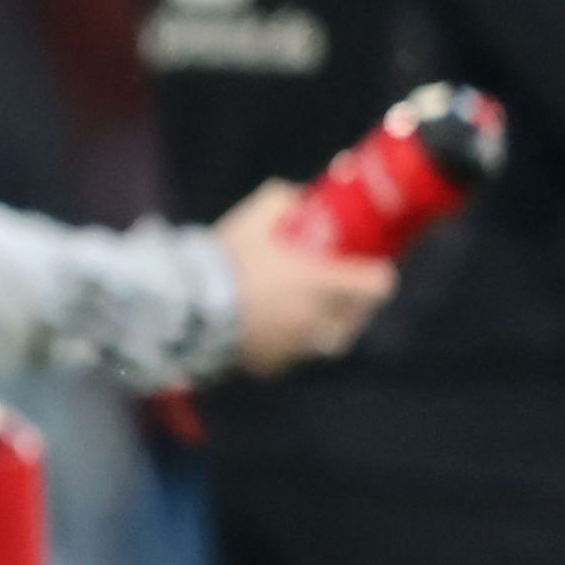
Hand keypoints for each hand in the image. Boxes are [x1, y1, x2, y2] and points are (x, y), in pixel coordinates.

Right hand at [214, 180, 397, 372]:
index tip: (369, 268)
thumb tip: (295, 197)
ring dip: (326, 326)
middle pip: (357, 318)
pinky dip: (290, 345)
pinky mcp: (272, 366)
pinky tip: (273, 330)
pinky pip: (293, 357)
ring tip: (306, 313)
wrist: (186, 307)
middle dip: (354, 304)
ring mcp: (295, 348)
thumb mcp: (252, 220)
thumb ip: (279, 202)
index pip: (377, 286)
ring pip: (328, 341)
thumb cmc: (226, 262)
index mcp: (322, 286)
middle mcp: (317, 321)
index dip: (377, 276)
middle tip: (341, 290)